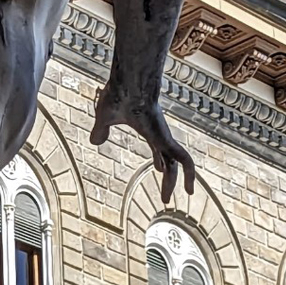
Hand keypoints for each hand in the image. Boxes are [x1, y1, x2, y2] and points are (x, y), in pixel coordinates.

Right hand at [90, 84, 194, 201]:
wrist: (128, 84)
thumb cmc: (118, 94)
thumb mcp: (104, 118)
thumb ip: (100, 130)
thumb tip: (95, 142)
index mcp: (148, 129)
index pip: (158, 147)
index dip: (159, 159)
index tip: (160, 169)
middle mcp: (160, 134)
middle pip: (168, 159)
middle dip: (168, 178)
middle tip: (165, 196)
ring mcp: (165, 137)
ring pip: (176, 164)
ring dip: (174, 183)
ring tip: (168, 200)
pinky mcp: (167, 140)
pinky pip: (185, 161)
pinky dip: (190, 176)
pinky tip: (189, 190)